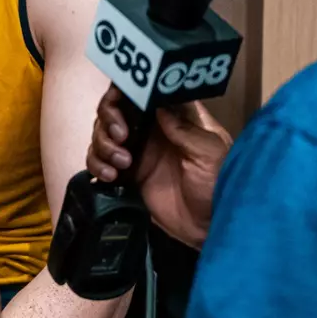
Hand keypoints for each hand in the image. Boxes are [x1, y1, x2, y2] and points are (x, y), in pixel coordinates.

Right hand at [86, 85, 231, 247]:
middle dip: (110, 119)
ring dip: (103, 145)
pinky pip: (99, 162)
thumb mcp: (210, 154)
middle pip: (115, 109)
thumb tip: (157, 106)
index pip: (143, 91)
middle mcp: (151, 129)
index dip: (125, 90)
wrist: (210, 227)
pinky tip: (111, 176)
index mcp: (174, 117)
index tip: (120, 101)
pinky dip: (97, 165)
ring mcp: (136, 152)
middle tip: (121, 137)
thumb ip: (184, 129)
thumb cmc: (219, 184)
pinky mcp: (125, 175)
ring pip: (102, 134)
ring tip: (122, 164)